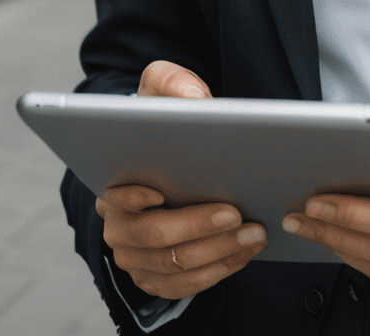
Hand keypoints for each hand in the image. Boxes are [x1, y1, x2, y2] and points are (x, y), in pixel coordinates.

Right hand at [95, 63, 266, 299]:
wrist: (172, 154)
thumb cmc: (162, 121)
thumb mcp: (162, 89)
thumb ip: (172, 82)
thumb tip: (194, 100)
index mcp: (114, 184)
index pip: (118, 199)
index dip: (139, 199)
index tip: (164, 191)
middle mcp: (119, 228)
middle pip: (155, 237)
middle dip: (198, 227)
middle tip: (236, 213)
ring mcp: (136, 258)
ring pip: (175, 266)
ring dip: (217, 252)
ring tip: (254, 232)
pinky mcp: (158, 278)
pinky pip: (186, 286)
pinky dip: (218, 270)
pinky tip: (245, 251)